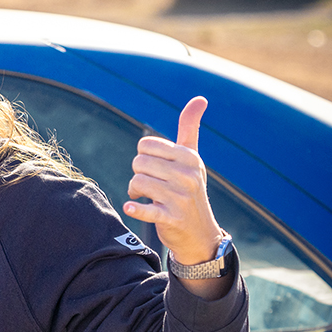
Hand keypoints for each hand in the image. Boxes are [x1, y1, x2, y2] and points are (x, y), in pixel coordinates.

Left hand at [123, 97, 225, 283]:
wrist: (200, 233)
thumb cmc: (189, 189)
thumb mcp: (192, 158)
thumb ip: (189, 128)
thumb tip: (200, 98)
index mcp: (189, 157)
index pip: (145, 145)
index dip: (143, 157)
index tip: (153, 168)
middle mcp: (187, 174)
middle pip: (138, 163)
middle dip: (138, 175)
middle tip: (148, 186)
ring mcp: (180, 197)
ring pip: (137, 182)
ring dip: (135, 192)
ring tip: (146, 198)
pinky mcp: (172, 218)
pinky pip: (145, 209)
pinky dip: (136, 209)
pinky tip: (132, 207)